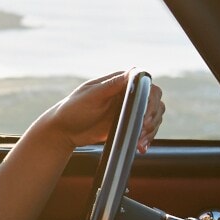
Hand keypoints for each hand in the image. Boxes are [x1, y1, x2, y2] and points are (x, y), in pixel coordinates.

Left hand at [36, 72, 165, 153]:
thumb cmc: (73, 109)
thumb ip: (112, 85)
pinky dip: (147, 138)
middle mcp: (127, 94)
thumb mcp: (92, 95)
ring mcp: (128, 110)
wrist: (64, 131)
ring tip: (140, 141)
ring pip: (153, 116)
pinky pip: (145, 130)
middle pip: (155, 101)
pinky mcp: (127, 125)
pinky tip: (141, 146)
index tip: (145, 115)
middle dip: (152, 117)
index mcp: (120, 82)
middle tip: (143, 130)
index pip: (147, 85)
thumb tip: (133, 72)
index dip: (151, 100)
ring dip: (151, 130)